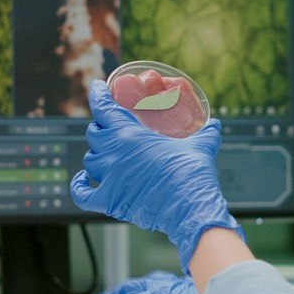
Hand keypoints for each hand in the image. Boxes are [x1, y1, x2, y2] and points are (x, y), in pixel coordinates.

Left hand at [71, 80, 243, 271]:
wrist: (190, 206)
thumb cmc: (192, 174)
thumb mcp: (200, 147)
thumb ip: (206, 134)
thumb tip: (214, 125)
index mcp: (130, 134)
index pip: (103, 108)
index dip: (97, 95)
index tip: (97, 87)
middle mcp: (114, 153)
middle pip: (94, 134)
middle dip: (100, 129)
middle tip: (109, 128)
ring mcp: (109, 177)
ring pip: (90, 161)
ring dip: (95, 156)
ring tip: (105, 155)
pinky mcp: (110, 200)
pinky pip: (82, 194)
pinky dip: (79, 186)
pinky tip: (82, 181)